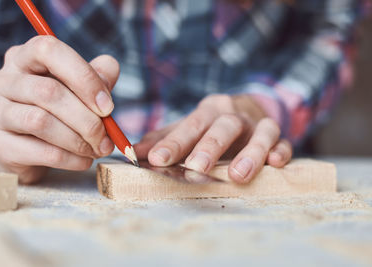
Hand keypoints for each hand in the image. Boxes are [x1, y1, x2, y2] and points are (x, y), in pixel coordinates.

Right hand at [0, 36, 119, 182]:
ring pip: (40, 121)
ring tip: (97, 150)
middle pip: (48, 92)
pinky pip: (41, 152)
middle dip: (87, 119)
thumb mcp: (76, 87)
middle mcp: (3, 80)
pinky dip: (71, 159)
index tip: (107, 106)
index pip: (49, 50)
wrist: (23, 147)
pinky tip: (83, 161)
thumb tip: (109, 69)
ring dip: (78, 140)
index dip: (83, 77)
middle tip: (107, 138)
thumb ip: (96, 76)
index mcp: (24, 57)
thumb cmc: (55, 109)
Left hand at [134, 94, 292, 182]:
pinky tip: (276, 163)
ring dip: (250, 153)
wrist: (248, 109)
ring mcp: (259, 125)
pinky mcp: (279, 137)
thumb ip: (164, 139)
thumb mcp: (188, 128)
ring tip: (238, 176)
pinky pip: (284, 143)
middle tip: (196, 168)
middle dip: (210, 147)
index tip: (157, 160)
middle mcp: (234, 115)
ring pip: (260, 132)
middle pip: (224, 126)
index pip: (190, 125)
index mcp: (208, 111)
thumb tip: (131, 152)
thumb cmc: (211, 125)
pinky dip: (281, 151)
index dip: (174, 143)